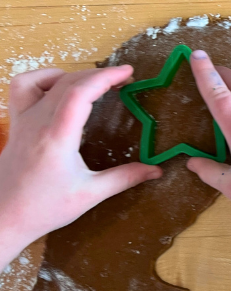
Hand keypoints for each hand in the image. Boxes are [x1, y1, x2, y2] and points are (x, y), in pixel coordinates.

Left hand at [0, 66, 162, 265]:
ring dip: (71, 75)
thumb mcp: (90, 194)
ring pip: (43, 79)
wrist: (3, 218)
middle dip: (98, 75)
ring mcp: (23, 121)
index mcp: (57, 137)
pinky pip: (23, 88)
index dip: (106, 77)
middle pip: (67, 82)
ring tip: (92, 84)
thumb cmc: (44, 208)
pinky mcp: (16, 124)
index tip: (128, 73)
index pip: (80, 93)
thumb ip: (124, 178)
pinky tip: (59, 89)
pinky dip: (43, 79)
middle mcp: (37, 122)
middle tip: (122, 80)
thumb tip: (156, 170)